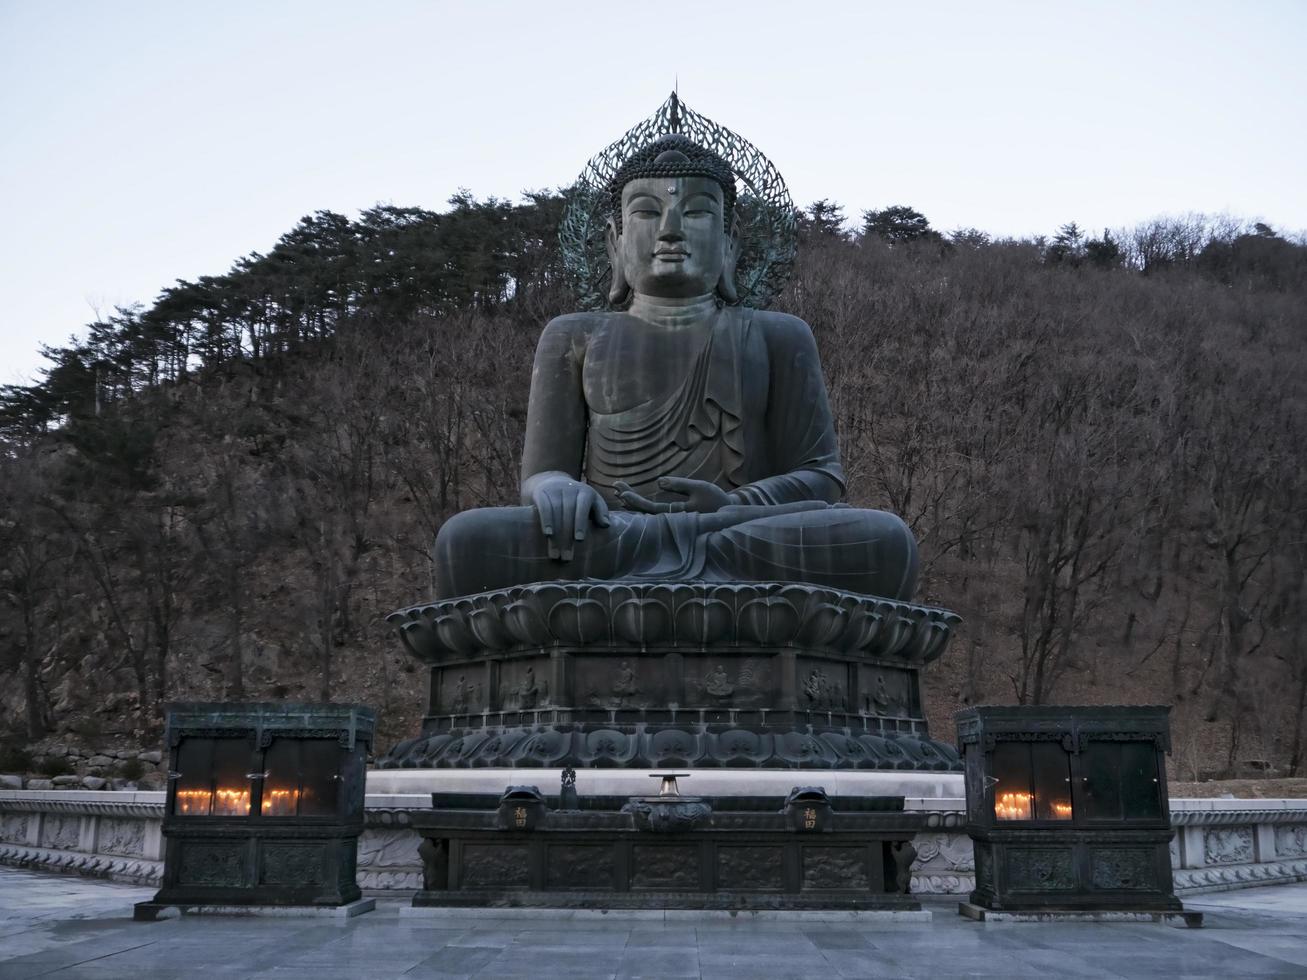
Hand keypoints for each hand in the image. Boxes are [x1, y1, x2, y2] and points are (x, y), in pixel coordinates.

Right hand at [527, 474, 609, 560]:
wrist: (553, 481)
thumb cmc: (577, 498)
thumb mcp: (592, 501)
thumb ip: (600, 512)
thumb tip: (606, 525)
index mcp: (586, 492)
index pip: (583, 508)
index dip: (580, 524)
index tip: (579, 540)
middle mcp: (570, 489)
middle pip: (569, 514)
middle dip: (567, 537)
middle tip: (566, 558)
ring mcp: (555, 490)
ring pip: (556, 514)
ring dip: (556, 536)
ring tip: (555, 554)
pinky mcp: (542, 493)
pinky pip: (544, 508)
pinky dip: (546, 521)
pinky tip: (547, 535)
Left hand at [614, 477, 730, 514]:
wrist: (728, 513)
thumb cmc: (715, 500)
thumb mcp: (699, 488)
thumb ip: (679, 485)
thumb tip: (658, 482)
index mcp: (676, 515)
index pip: (650, 509)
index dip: (635, 501)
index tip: (622, 492)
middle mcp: (671, 519)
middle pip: (644, 512)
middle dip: (629, 498)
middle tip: (614, 486)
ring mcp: (671, 518)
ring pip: (646, 513)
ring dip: (632, 502)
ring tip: (619, 491)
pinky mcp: (672, 516)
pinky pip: (652, 512)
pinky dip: (640, 505)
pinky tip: (631, 499)